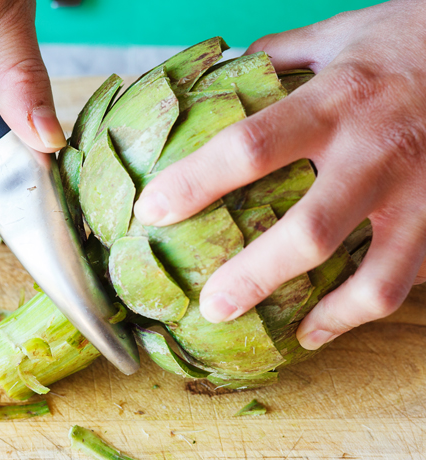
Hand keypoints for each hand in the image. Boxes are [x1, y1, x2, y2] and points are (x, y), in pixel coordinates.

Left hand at [134, 0, 425, 350]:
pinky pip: (401, 281)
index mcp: (336, 101)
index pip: (249, 147)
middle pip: (307, 230)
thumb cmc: (409, 42)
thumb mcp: (339, 35)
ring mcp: (418, 194)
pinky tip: (327, 322)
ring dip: (322, 315)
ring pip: (371, 276)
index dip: (194, 183)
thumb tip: (224, 78)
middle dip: (252, 277)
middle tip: (211, 306)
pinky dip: (359, 310)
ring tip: (282, 331)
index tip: (152, 212)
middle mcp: (375, 153)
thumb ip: (279, 58)